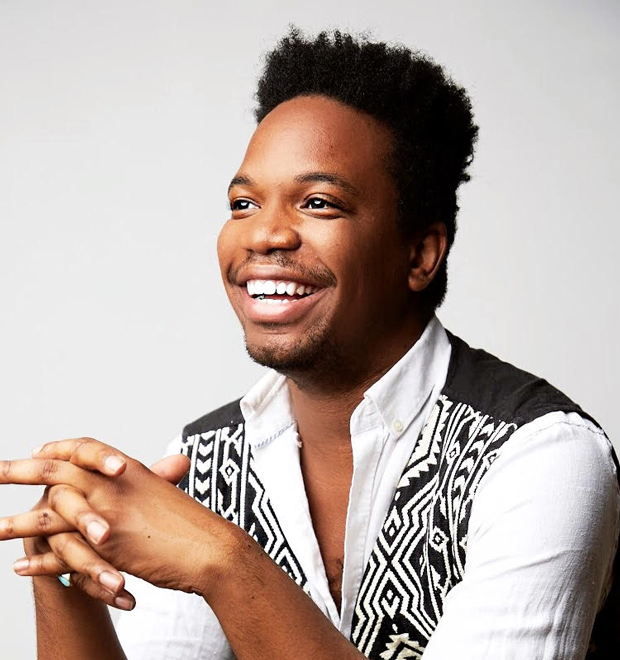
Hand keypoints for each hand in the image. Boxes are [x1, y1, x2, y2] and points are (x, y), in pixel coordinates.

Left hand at [0, 439, 236, 597]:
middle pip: (55, 471)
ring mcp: (109, 515)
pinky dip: (41, 561)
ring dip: (15, 523)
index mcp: (127, 469)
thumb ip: (144, 482)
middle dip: (16, 471)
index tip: (34, 452)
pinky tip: (22, 566)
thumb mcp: (163, 494)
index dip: (56, 450)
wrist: (212, 548)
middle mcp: (114, 486)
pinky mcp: (108, 547)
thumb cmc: (191, 524)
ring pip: (50, 515)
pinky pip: (63, 553)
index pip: (83, 449)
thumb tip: (129, 477)